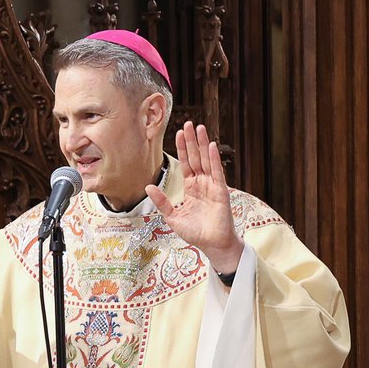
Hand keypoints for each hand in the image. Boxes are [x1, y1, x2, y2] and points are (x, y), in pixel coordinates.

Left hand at [145, 121, 243, 273]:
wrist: (211, 244)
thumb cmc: (195, 233)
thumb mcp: (172, 217)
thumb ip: (162, 202)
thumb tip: (148, 187)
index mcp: (191, 188)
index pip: (185, 164)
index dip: (182, 148)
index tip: (178, 133)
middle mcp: (202, 184)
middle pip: (195, 157)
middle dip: (191, 141)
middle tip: (188, 123)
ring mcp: (212, 186)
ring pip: (206, 161)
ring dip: (202, 144)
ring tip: (199, 128)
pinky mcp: (220, 191)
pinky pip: (217, 172)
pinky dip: (213, 159)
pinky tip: (210, 146)